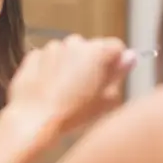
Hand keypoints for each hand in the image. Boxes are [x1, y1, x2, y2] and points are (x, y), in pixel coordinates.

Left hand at [8, 35, 136, 135]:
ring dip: (70, 66)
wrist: (33, 119)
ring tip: (66, 93)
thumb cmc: (72, 113)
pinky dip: (51, 70)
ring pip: (69, 54)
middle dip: (92, 64)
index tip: (112, 78)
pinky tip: (49, 90)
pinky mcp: (34, 56)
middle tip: (88, 90)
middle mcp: (75, 43)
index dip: (116, 63)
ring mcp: (52, 48)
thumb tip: (130, 57)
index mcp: (97, 51)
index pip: (116, 47)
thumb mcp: (106, 99)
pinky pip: (49, 59)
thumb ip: (119, 74)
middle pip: (91, 49)